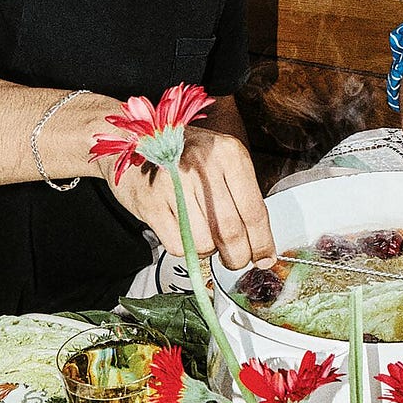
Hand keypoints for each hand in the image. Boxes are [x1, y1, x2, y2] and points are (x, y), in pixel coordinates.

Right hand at [110, 127, 274, 270]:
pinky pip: (178, 245)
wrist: (137, 142)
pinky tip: (186, 234)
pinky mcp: (151, 202)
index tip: (265, 260)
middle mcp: (203, 166)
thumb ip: (245, 200)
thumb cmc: (189, 157)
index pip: (255, 212)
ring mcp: (174, 184)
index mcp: (230, 155)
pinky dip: (186, 249)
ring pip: (205, 243)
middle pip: (231, 232)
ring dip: (210, 252)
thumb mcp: (224, 164)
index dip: (262, 244)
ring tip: (206, 238)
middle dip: (238, 257)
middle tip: (237, 260)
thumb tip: (262, 250)